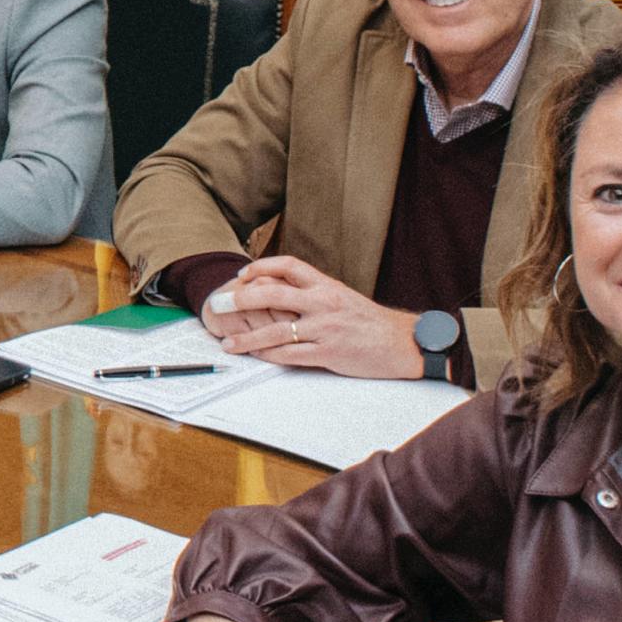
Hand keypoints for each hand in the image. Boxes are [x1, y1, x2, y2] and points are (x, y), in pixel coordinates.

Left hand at [205, 257, 425, 376]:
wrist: (403, 343)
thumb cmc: (371, 322)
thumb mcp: (343, 297)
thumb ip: (314, 294)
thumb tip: (279, 292)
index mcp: (326, 285)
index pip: (288, 265)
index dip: (260, 267)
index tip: (241, 275)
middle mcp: (323, 302)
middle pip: (273, 293)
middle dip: (240, 299)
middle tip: (218, 303)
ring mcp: (325, 328)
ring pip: (276, 330)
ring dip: (247, 337)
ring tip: (227, 342)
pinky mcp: (328, 353)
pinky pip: (290, 355)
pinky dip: (269, 356)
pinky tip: (255, 356)